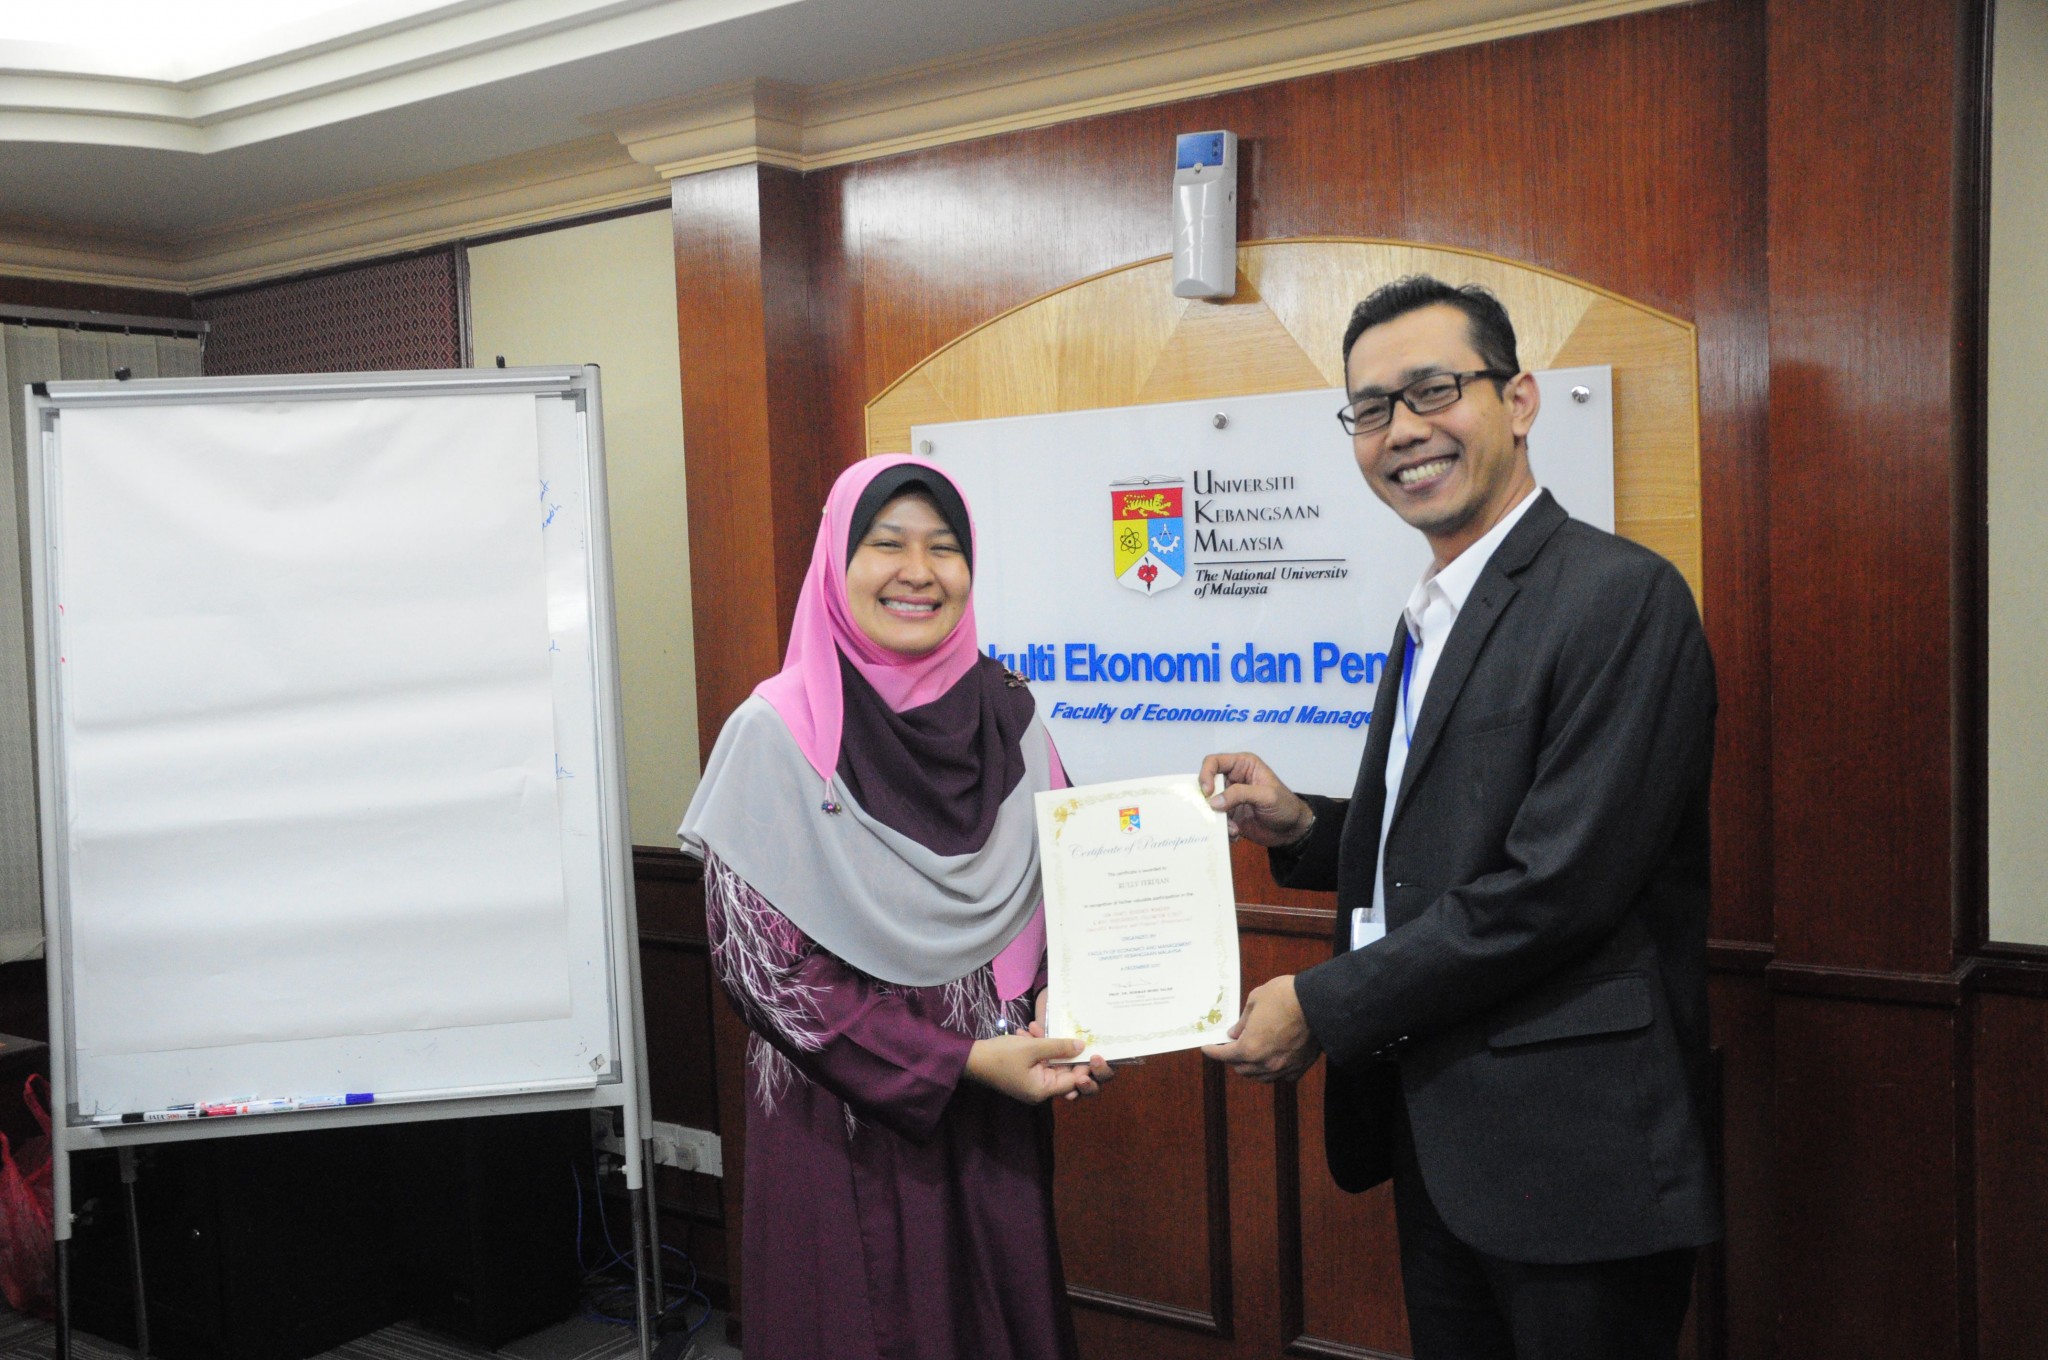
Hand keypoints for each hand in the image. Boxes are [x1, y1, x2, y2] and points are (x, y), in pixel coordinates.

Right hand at [967, 1032, 1113, 1103]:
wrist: (970, 1058)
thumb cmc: (1000, 1055)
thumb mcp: (1032, 1047)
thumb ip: (1058, 1047)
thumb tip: (1082, 1046)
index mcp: (1043, 1090)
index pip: (1074, 1080)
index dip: (1084, 1064)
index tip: (1089, 1045)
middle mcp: (1040, 1089)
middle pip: (1064, 1072)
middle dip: (1064, 1050)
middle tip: (1068, 1034)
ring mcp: (1033, 1081)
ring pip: (1051, 1062)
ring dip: (1047, 1043)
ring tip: (1035, 1028)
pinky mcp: (1026, 1072)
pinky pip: (1039, 1060)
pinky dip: (1037, 1045)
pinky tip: (1029, 1030)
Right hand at [1198, 752, 1314, 846]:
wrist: (1292, 831)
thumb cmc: (1284, 806)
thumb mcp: (1266, 796)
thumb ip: (1240, 794)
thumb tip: (1213, 802)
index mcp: (1242, 766)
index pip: (1214, 762)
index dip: (1206, 774)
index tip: (1207, 792)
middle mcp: (1233, 779)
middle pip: (1207, 784)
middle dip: (1207, 800)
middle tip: (1212, 813)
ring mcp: (1229, 799)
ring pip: (1209, 805)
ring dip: (1217, 818)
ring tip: (1232, 828)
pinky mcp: (1229, 815)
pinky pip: (1216, 820)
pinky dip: (1223, 828)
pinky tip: (1236, 833)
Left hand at [1202, 975, 1320, 1082]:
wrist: (1319, 1003)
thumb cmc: (1285, 996)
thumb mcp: (1255, 1000)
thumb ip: (1243, 1021)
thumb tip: (1234, 1034)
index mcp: (1249, 1047)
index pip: (1224, 1055)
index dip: (1213, 1051)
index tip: (1208, 1048)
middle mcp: (1265, 1063)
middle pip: (1241, 1069)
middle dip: (1232, 1058)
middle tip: (1231, 1046)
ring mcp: (1283, 1068)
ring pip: (1260, 1077)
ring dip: (1251, 1067)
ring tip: (1250, 1055)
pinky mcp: (1299, 1068)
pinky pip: (1281, 1077)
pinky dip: (1273, 1071)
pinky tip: (1272, 1060)